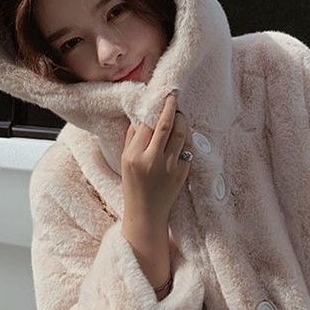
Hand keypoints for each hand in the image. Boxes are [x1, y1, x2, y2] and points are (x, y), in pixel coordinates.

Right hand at [121, 93, 192, 224]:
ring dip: (181, 121)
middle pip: (166, 125)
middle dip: (171, 107)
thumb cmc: (133, 187)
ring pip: (180, 134)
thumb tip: (141, 118)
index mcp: (134, 155)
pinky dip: (184, 140)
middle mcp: (152, 159)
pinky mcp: (182, 173)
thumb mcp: (124, 162)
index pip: (147, 125)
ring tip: (179, 114)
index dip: (154, 110)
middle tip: (174, 96)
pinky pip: (185, 150)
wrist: (146, 214)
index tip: (159, 98)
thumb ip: (132, 139)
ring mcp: (169, 167)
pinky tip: (181, 135)